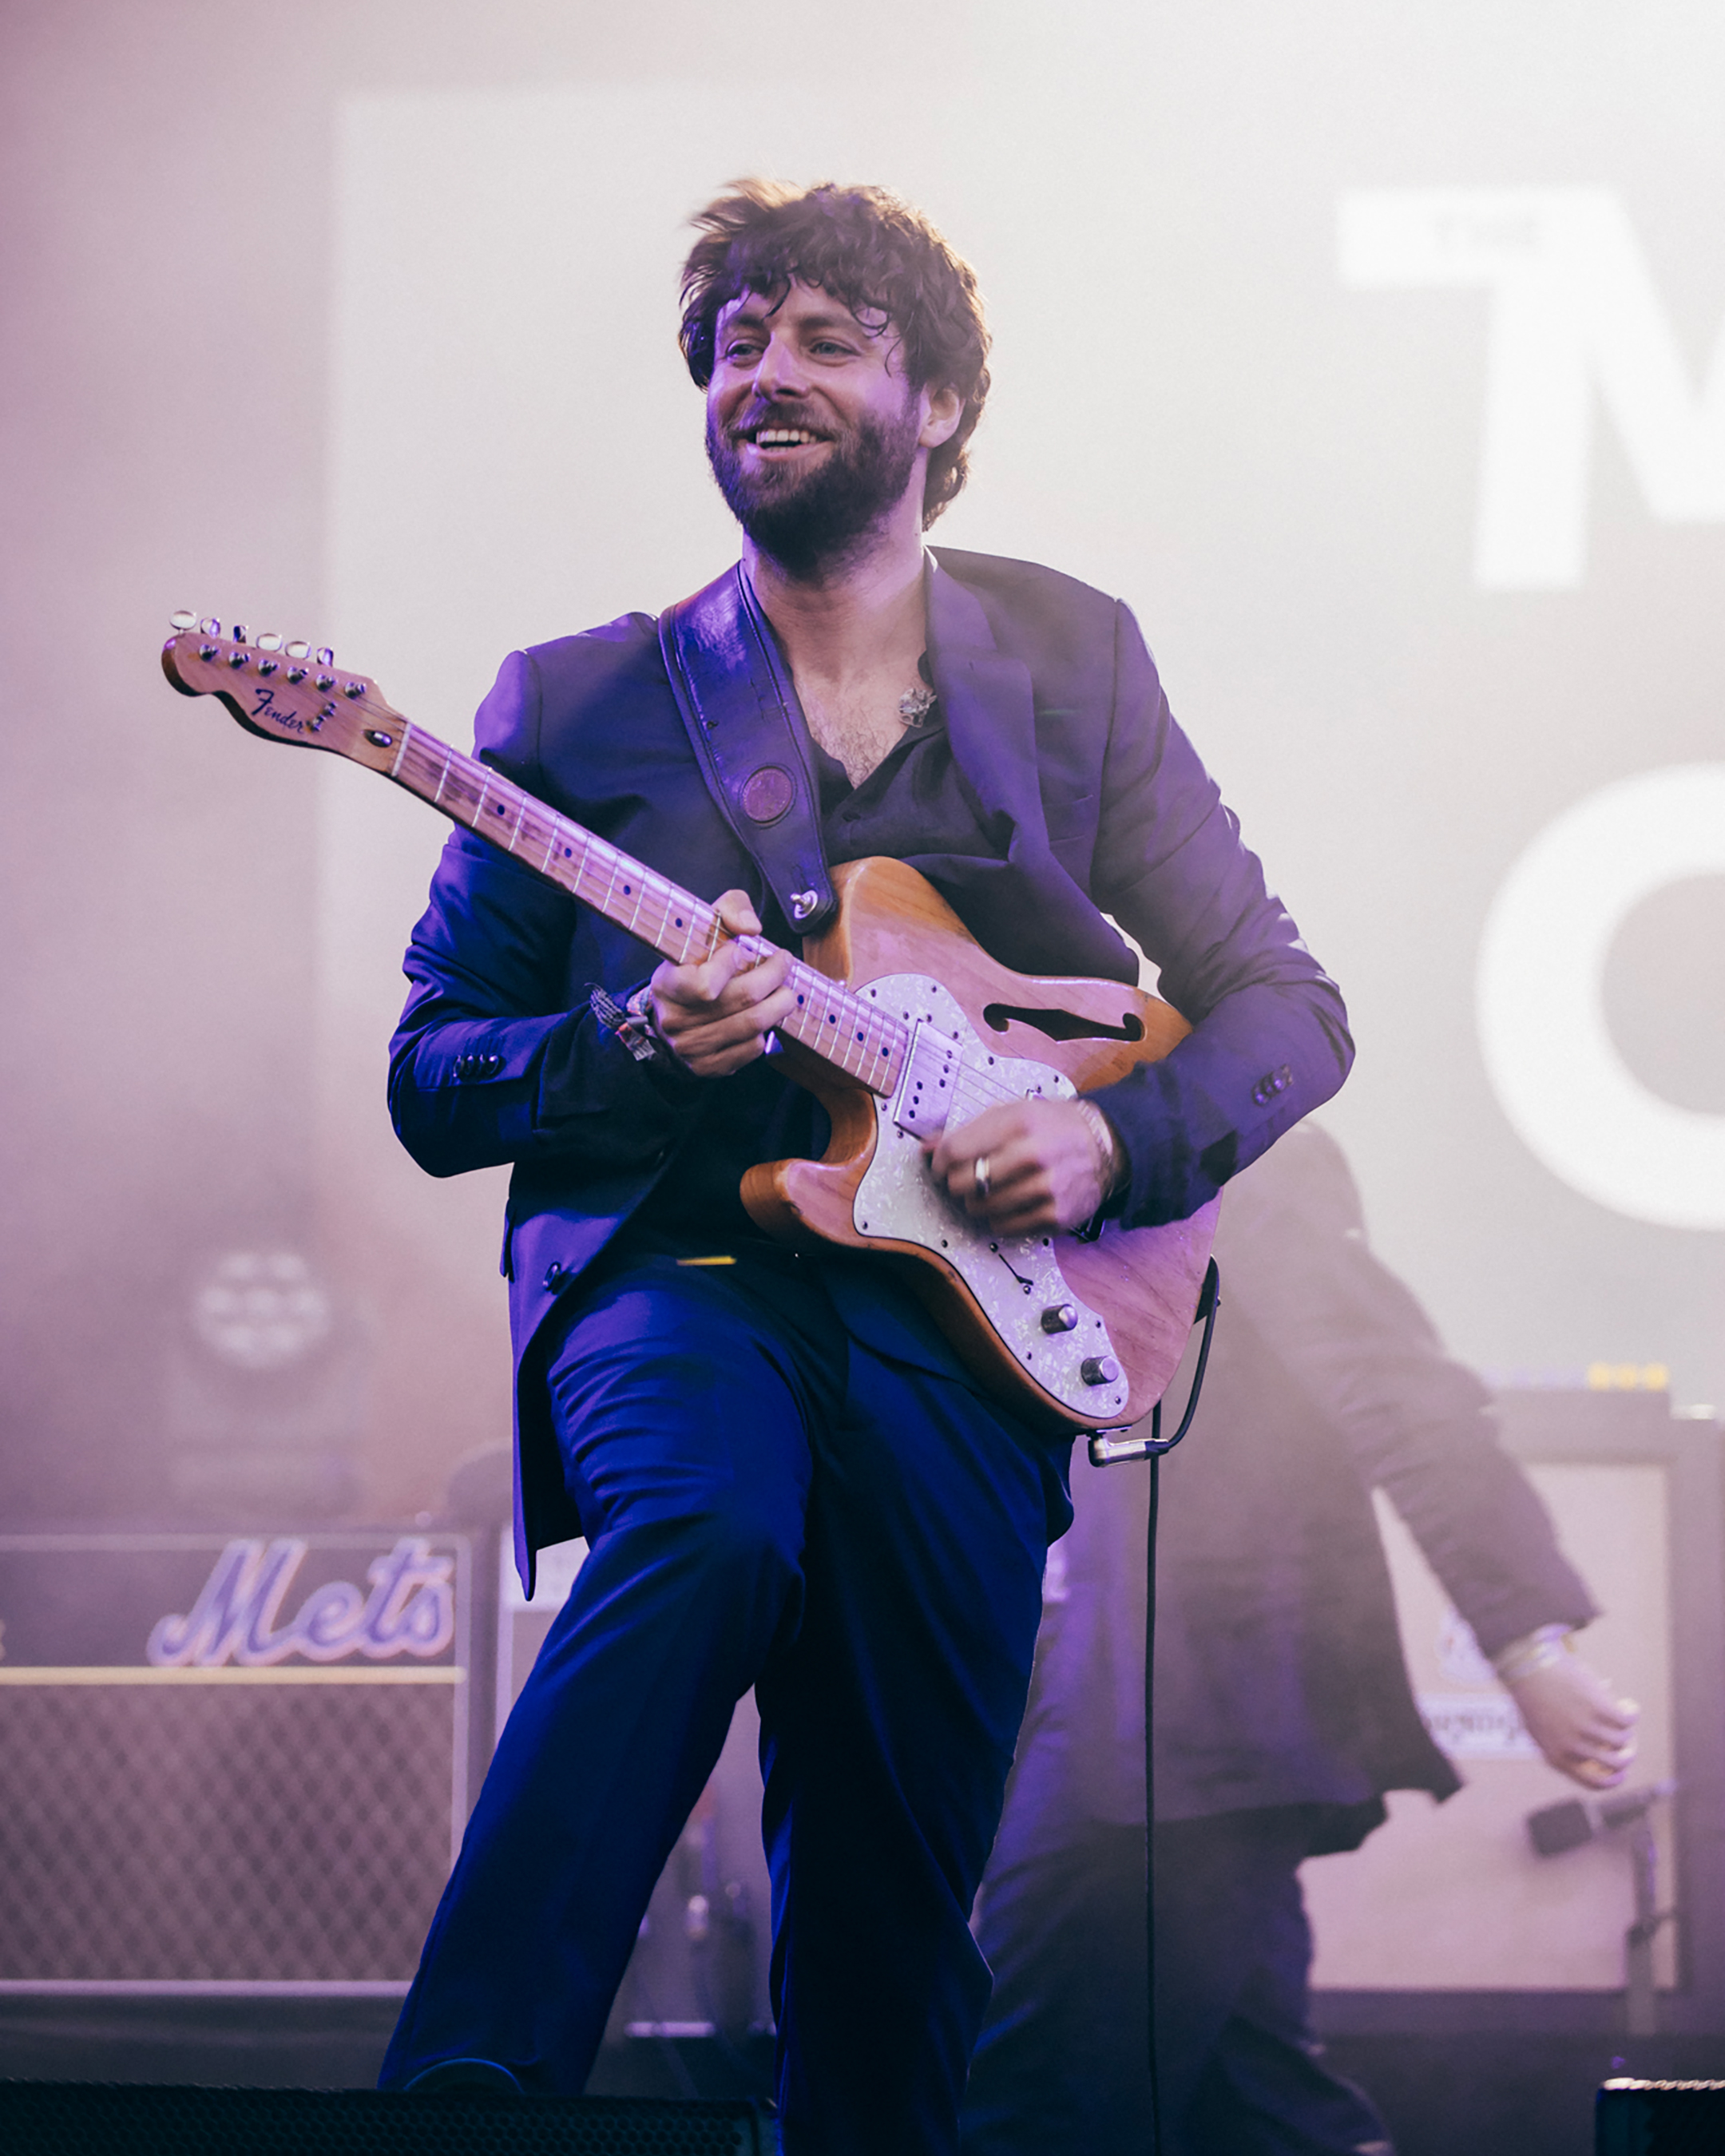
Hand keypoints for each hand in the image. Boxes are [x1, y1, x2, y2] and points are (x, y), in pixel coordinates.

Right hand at [648, 891, 795, 1077]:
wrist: (671, 1011)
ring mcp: (691, 1048)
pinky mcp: (708, 1067)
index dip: (732, 963)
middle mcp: (676, 1020)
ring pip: (753, 1026)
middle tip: (784, 964)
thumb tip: (752, 928)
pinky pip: (751, 1049)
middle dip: (774, 978)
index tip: (741, 950)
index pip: (706, 984)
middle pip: (743, 1001)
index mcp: (667, 985)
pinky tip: (762, 1016)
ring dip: (779, 1004)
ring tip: (784, 990)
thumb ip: (730, 908)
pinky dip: (765, 1031)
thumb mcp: (704, 925)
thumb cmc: (695, 963)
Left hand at [927, 1098, 1111, 1235]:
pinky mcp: (1054, 1215)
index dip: (938, 1162)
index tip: (939, 1166)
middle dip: (955, 1183)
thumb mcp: (1012, 1113)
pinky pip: (1003, 1227)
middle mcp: (1032, 1155)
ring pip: (980, 1208)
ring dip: (975, 1202)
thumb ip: (968, 1129)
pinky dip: (997, 1218)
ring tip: (988, 1190)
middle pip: (963, 1183)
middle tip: (964, 1179)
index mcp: (1017, 1123)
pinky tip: (1008, 1202)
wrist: (1105, 1146)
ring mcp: (1045, 1188)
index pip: (955, 1150)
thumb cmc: (1052, 1127)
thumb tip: (927, 1148)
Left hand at [1507, 1654, 1639, 1789]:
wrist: (1526, 1666)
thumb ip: (1562, 1744)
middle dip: (1626, 1757)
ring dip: (1627, 1731)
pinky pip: (1627, 1719)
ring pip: (1622, 1740)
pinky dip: (1632, 1713)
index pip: (1593, 1782)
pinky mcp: (1599, 1710)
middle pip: (1615, 1764)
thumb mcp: (1539, 1726)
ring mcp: (1587, 1729)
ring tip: (1623, 1717)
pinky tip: (1629, 1705)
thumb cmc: (1531, 1695)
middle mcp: (1573, 1748)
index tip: (1622, 1774)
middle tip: (1629, 1748)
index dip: (1613, 1781)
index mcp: (1556, 1757)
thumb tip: (1592, 1754)